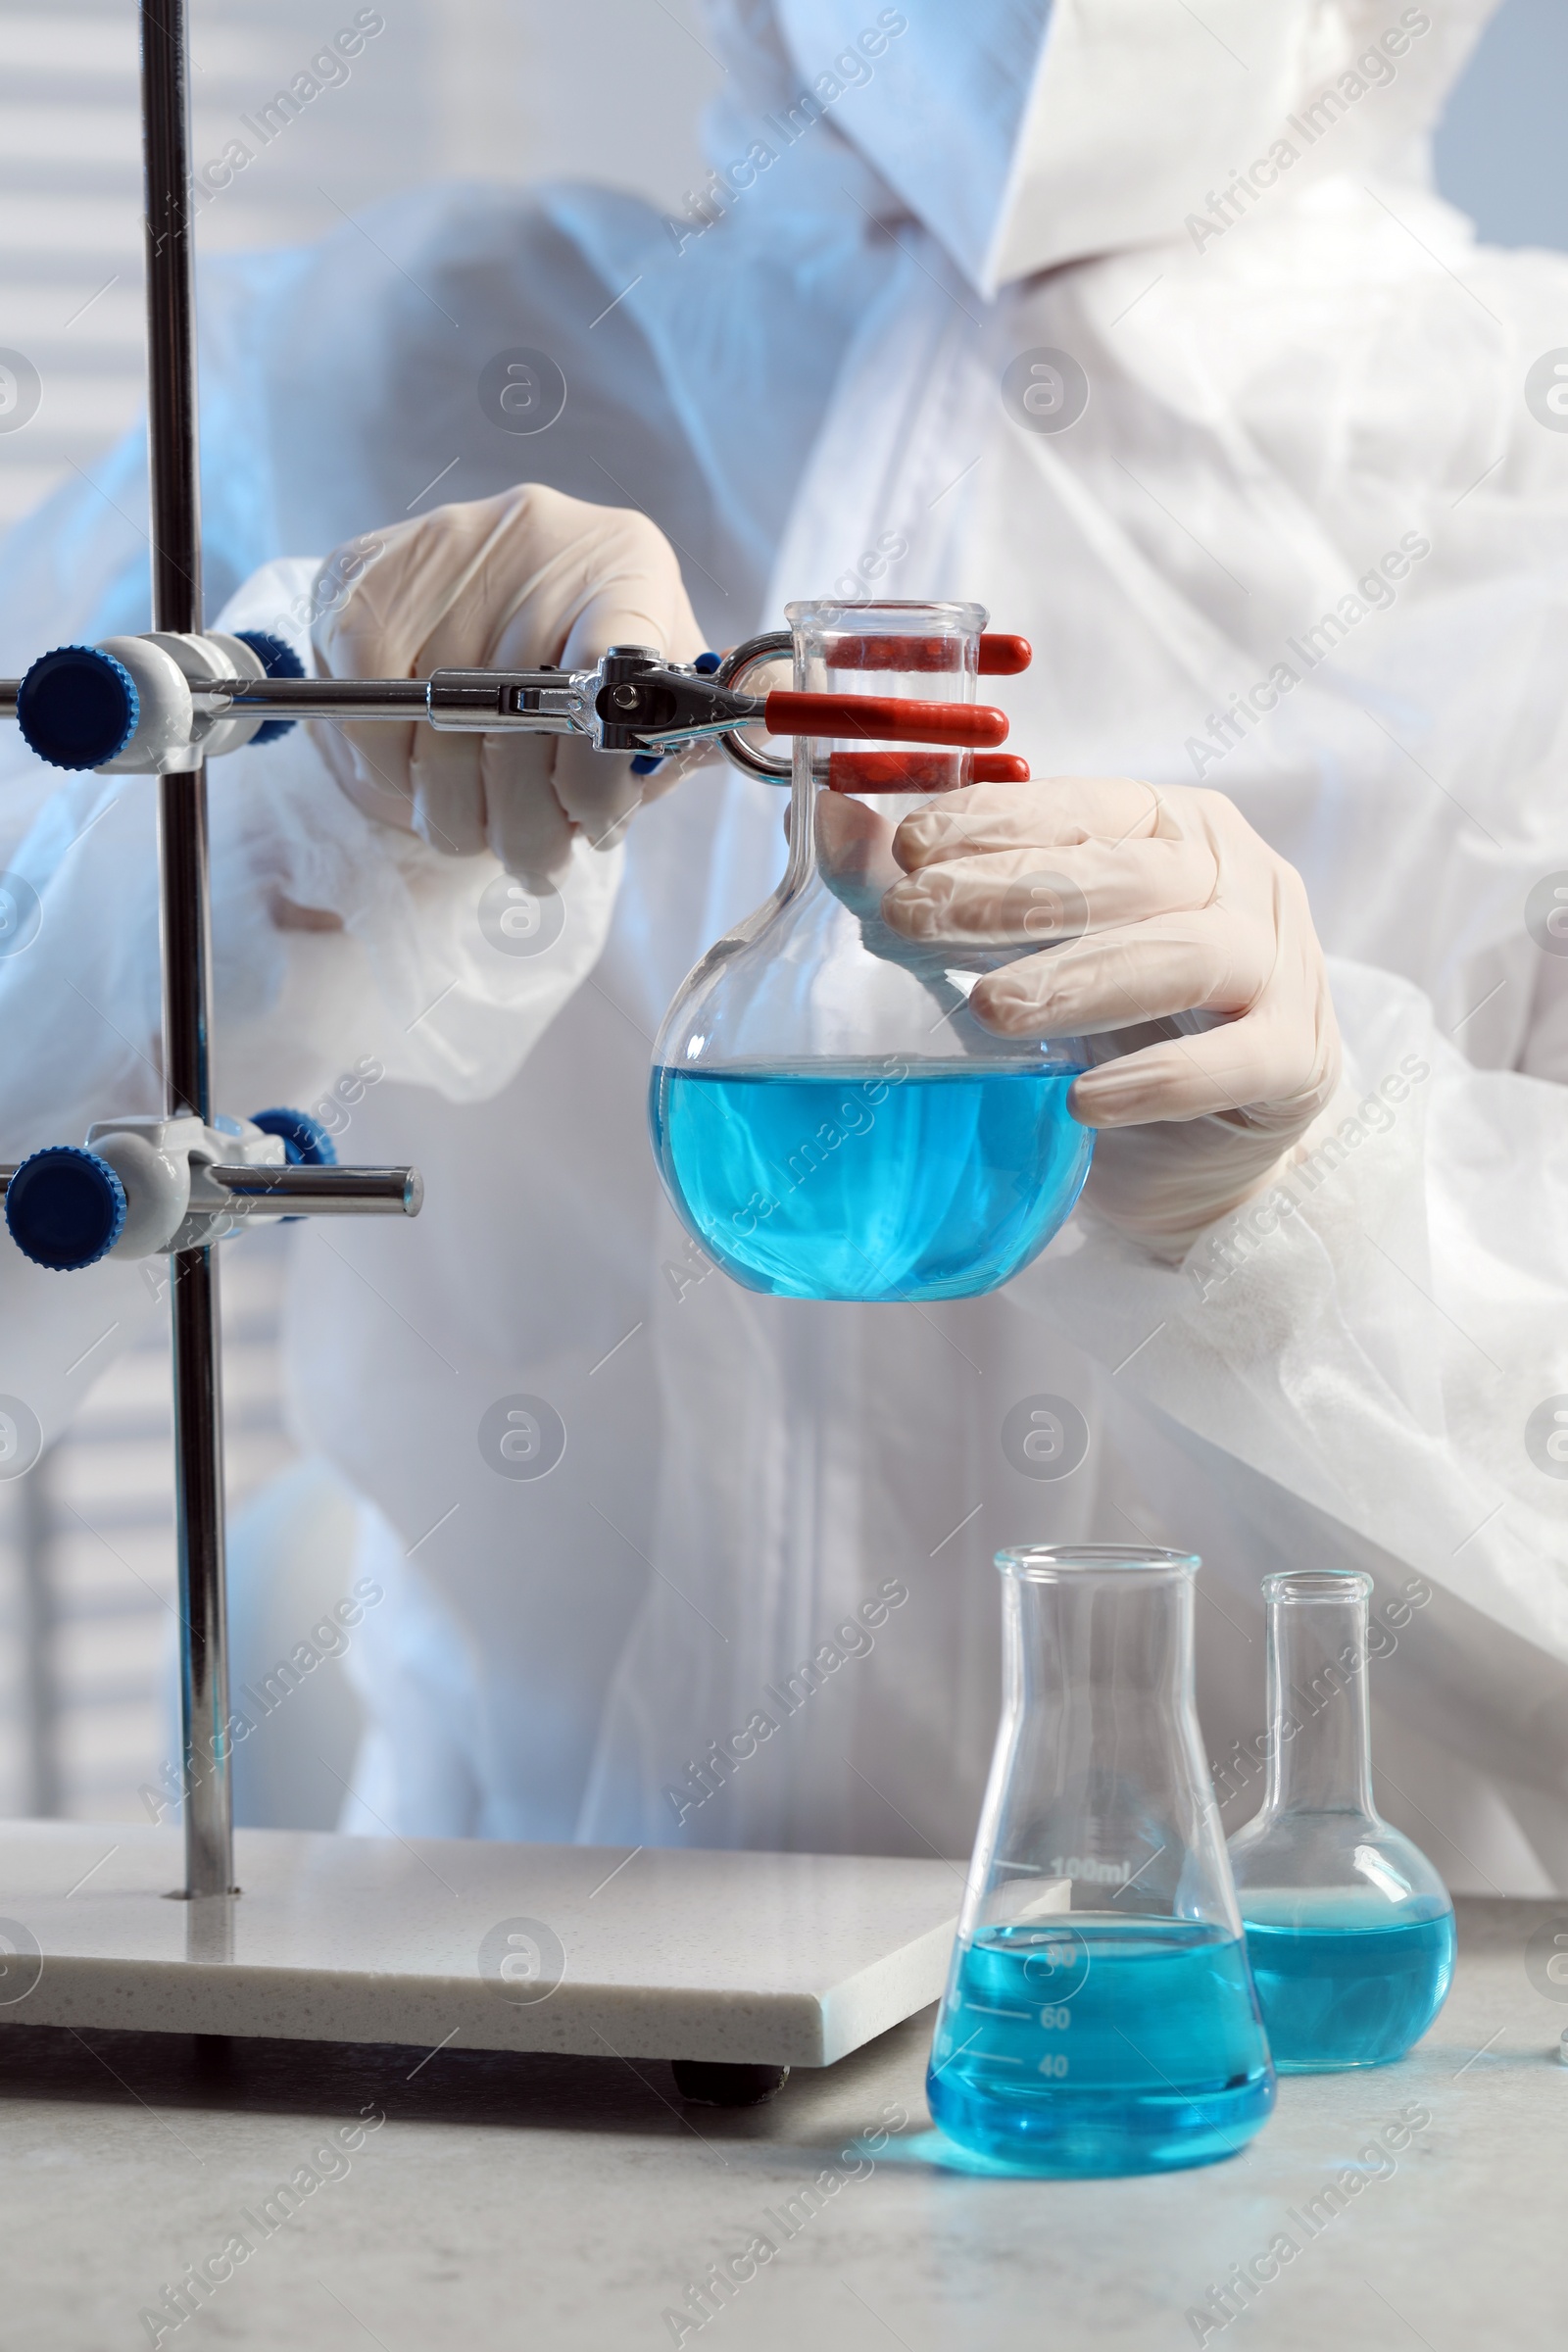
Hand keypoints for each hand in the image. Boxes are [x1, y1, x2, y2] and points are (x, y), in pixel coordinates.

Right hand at [310, 485, 704, 881]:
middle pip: (521, 717)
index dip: (595, 771)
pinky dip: (390, 773)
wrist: (471, 595)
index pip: (615, 671)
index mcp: (628, 563)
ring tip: (479, 833)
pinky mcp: (363, 577)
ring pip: (441, 727)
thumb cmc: (586, 664)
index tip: (591, 827)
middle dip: (526, 822)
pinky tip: (418, 783)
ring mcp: (444, 550)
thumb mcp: (656, 689)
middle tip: (535, 864)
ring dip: (457, 813)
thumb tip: (755, 731)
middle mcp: (538, 538)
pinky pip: (370, 711)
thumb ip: (690, 731)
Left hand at [880, 775, 1341, 1254]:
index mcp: (1173, 828)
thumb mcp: (1016, 954)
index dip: (996, 822)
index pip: (1083, 807)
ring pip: (1188, 954)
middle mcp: (1241, 880)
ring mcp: (1282, 968)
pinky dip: (1160, 1079)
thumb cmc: (1109, 1028)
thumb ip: (935, 893)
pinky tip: (1085, 1100)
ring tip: (989, 1010)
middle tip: (915, 919)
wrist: (1203, 1148)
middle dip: (1015, 894)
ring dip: (1081, 977)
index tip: (907, 849)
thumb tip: (828, 824)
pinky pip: (1235, 1062)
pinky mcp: (1299, 1062)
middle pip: (1130, 874)